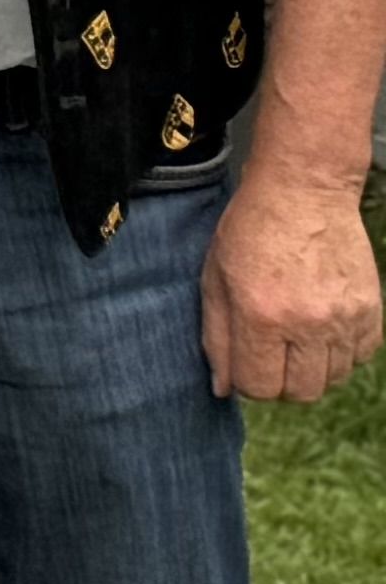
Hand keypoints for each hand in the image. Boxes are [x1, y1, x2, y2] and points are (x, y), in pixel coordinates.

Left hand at [205, 159, 382, 403]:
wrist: (304, 191)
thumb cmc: (250, 230)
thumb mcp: (214, 278)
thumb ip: (216, 337)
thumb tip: (223, 388)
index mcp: (261, 315)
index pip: (259, 387)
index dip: (247, 383)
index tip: (243, 364)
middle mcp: (308, 323)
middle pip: (301, 392)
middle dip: (279, 383)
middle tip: (269, 355)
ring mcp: (345, 318)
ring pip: (332, 380)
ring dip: (310, 369)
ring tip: (294, 338)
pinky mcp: (371, 311)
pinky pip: (360, 357)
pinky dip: (340, 353)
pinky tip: (321, 328)